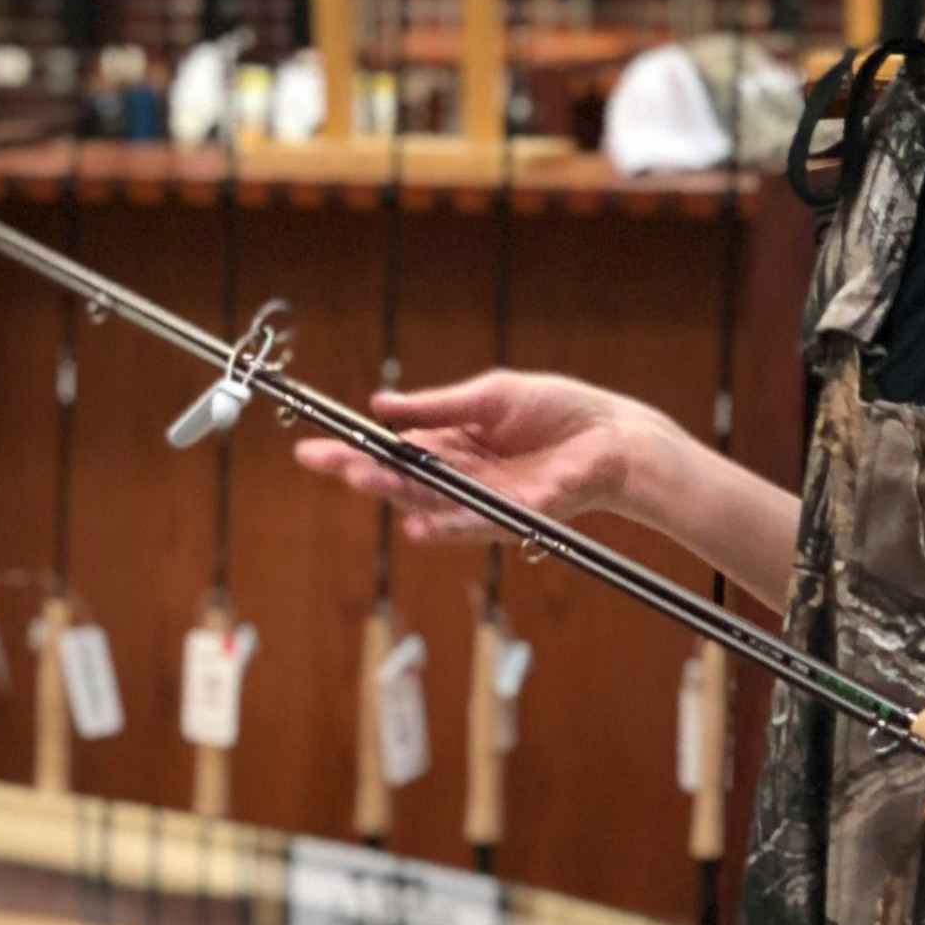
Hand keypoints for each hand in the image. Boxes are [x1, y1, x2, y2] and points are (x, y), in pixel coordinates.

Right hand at [288, 371, 675, 547]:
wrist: (613, 436)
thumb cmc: (556, 410)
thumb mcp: (490, 396)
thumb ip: (437, 406)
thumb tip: (380, 406)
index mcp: (450, 445)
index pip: (391, 451)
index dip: (352, 451)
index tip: (312, 447)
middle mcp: (460, 478)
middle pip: (401, 479)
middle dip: (361, 471)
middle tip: (325, 462)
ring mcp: (483, 501)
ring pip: (429, 503)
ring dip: (395, 494)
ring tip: (360, 479)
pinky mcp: (513, 517)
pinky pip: (474, 524)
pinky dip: (445, 527)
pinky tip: (417, 526)